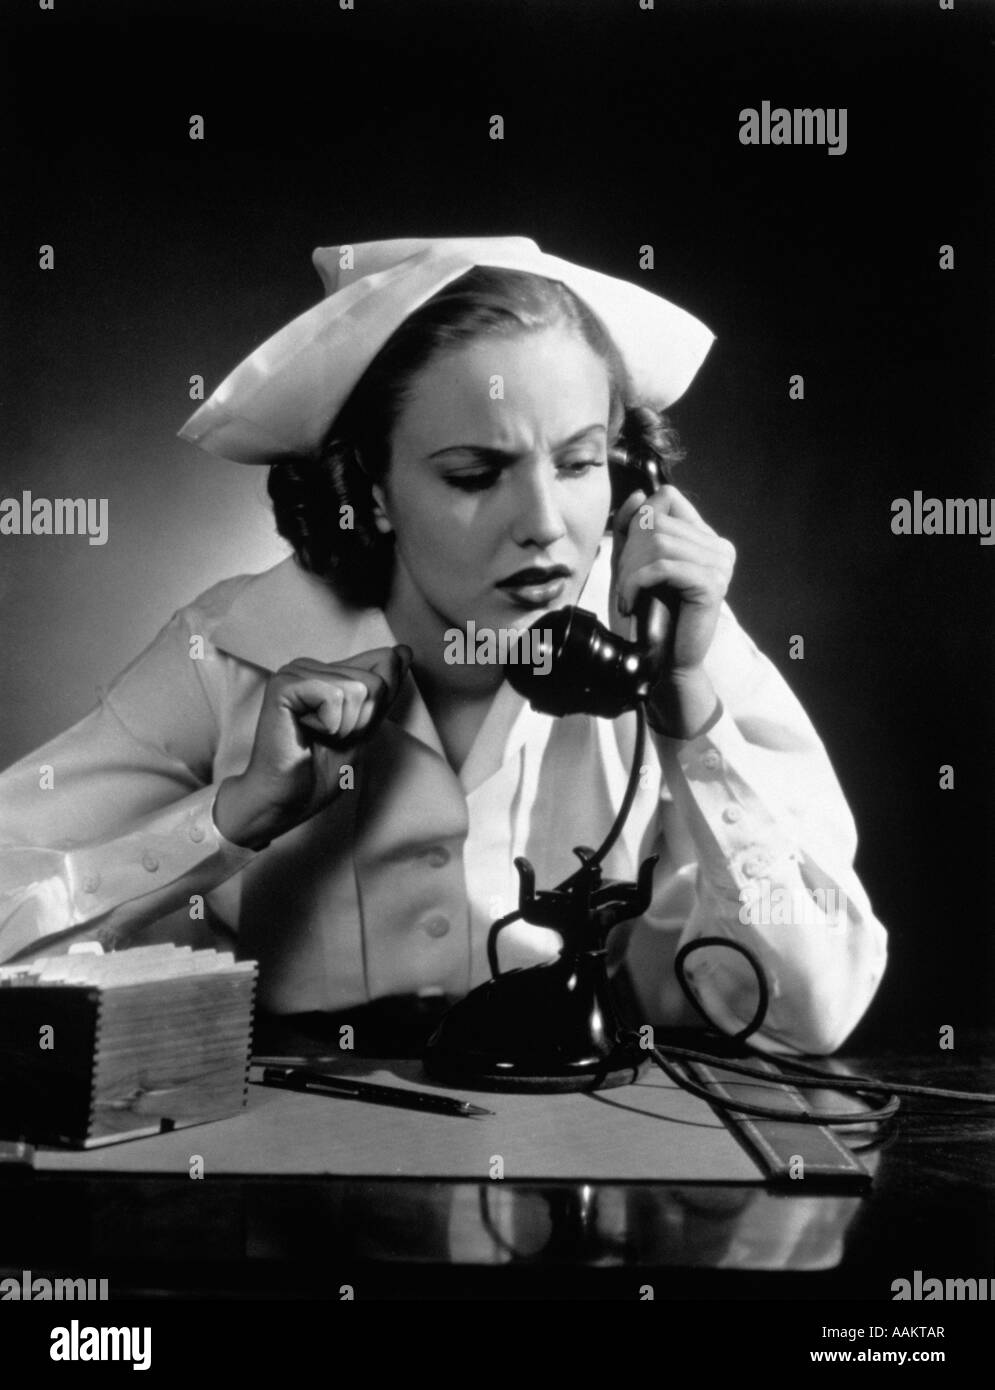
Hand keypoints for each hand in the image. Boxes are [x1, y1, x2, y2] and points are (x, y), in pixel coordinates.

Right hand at [214, 645, 411, 847]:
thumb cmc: (319, 771)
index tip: (345, 733)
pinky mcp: (283, 684)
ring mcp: (294, 672)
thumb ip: (383, 690)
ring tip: (317, 737)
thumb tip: (402, 651)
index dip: (377, 709)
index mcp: (327, 673)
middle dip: (362, 722)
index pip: (383, 665)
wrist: (286, 800)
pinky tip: (304, 732)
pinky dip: (330, 725)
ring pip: (359, 689)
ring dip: (346, 727)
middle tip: (329, 739)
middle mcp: (309, 666)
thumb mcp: (366, 727)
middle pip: (376, 682)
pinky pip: (336, 696)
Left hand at [612, 484, 734, 735]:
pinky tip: (631, 602)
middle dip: (630, 552)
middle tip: (626, 586)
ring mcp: (720, 564)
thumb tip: (638, 495)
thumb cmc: (648, 617)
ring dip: (631, 570)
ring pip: (658, 541)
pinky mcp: (711, 584)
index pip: (667, 498)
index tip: (628, 558)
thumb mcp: (632, 566)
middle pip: (657, 519)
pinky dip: (637, 582)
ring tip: (628, 597)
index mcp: (704, 538)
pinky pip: (664, 566)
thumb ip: (633, 530)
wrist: (663, 663)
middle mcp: (718, 547)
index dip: (638, 520)